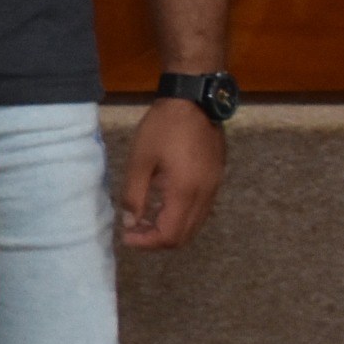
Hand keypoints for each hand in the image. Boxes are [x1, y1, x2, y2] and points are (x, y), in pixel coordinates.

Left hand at [118, 97, 225, 249]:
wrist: (194, 100)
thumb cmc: (163, 128)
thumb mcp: (140, 160)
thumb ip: (134, 195)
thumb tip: (130, 223)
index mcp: (185, 192)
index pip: (170, 235)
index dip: (147, 243)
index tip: (127, 237)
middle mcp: (205, 195)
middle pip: (185, 236)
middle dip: (158, 240)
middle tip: (134, 231)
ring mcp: (214, 187)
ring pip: (195, 225)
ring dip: (171, 230)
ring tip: (145, 220)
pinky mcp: (216, 179)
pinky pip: (201, 210)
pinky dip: (182, 217)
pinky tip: (163, 206)